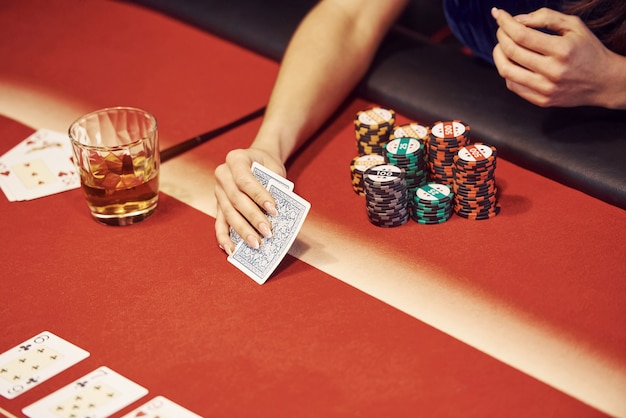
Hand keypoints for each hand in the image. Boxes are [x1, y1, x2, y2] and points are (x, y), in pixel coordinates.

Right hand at [214, 147, 284, 253]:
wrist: (257, 160)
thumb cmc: (267, 165)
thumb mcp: (274, 168)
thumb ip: (274, 185)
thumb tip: (275, 213)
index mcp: (235, 158)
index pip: (245, 180)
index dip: (259, 195)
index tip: (274, 209)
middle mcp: (222, 174)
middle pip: (235, 199)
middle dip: (252, 217)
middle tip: (267, 232)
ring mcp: (218, 190)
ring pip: (228, 213)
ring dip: (242, 230)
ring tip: (256, 244)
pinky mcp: (217, 205)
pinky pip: (219, 222)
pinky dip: (224, 237)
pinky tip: (231, 249)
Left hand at [492, 7, 624, 107]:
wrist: (603, 82)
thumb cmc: (587, 50)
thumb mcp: (574, 26)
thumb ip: (546, 17)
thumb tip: (517, 20)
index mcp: (562, 50)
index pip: (522, 35)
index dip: (506, 23)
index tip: (499, 14)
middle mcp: (553, 71)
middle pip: (512, 51)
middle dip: (501, 36)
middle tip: (501, 29)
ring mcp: (546, 88)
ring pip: (506, 71)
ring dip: (498, 54)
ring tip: (502, 45)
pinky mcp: (541, 100)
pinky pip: (512, 85)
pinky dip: (507, 70)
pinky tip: (513, 62)